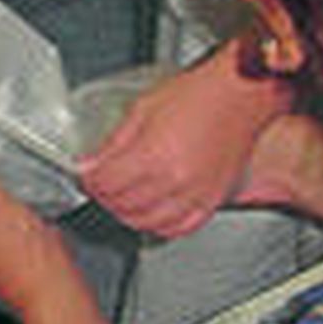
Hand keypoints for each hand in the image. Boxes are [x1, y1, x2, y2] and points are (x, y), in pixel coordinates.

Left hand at [79, 43, 287, 236]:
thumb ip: (114, 142)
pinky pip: (181, 228)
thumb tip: (90, 162)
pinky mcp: (213, 200)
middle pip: (124, 205)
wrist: (239, 96)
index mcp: (155, 155)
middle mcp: (177, 181)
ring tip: (118, 198)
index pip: (107, 183)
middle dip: (103, 197)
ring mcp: (197, 194)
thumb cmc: (198, 95)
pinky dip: (159, 226)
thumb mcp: (142, 109)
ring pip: (149, 223)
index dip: (88, 180)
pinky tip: (150, 214)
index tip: (84, 174)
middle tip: (98, 185)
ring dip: (126, 214)